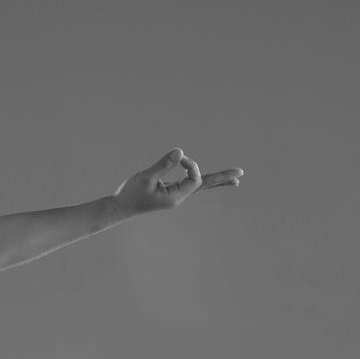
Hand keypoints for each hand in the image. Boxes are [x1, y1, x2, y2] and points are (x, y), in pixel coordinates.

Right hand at [113, 148, 243, 214]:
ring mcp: (175, 195)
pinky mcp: (171, 192)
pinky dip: (203, 181)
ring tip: (235, 181)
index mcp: (175, 197)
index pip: (195, 178)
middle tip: (240, 174)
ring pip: (200, 186)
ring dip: (217, 181)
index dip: (192, 165)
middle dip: (222, 179)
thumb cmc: (130, 193)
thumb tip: (180, 151)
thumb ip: (163, 164)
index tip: (180, 158)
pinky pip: (191, 185)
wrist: (119, 207)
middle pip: (205, 186)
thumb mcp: (146, 177)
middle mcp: (179, 197)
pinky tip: (211, 181)